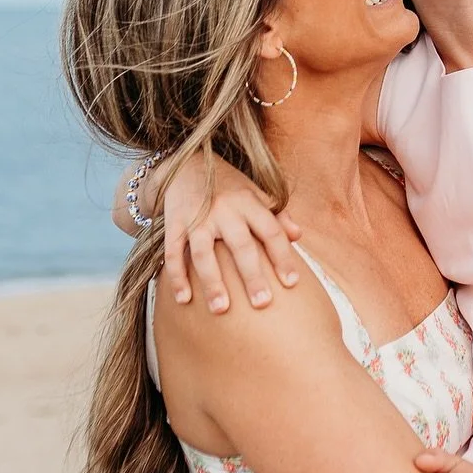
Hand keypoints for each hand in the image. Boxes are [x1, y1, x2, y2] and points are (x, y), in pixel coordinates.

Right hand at [150, 154, 300, 311]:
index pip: (271, 231)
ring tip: (221, 310)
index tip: (292, 284)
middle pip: (241, 245)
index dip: (283, 257)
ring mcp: (198, 217)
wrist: (185, 163)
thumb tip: (299, 236)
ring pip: (205, 253)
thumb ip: (277, 215)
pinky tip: (183, 300)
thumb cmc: (229, 186)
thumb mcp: (255, 193)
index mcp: (249, 201)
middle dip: (252, 276)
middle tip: (262, 304)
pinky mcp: (174, 224)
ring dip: (212, 282)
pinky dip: (177, 277)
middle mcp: (225, 209)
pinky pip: (174, 253)